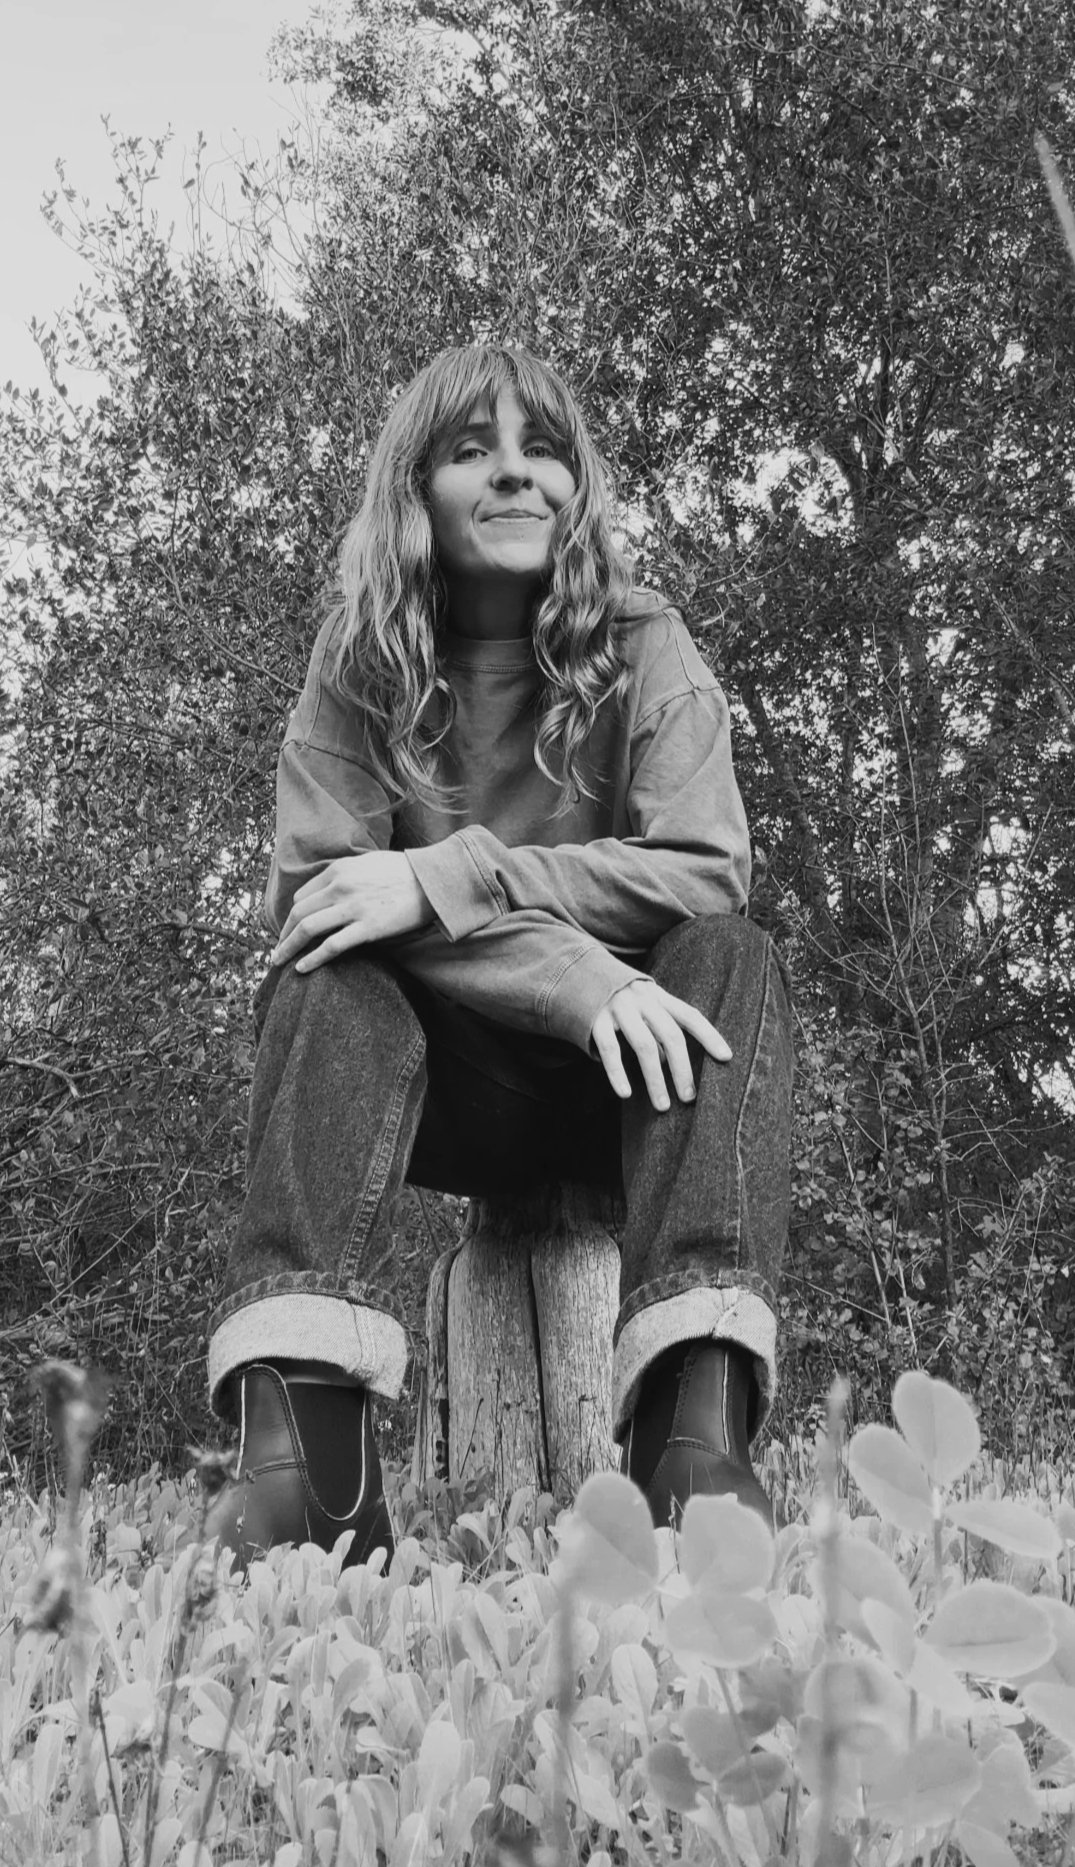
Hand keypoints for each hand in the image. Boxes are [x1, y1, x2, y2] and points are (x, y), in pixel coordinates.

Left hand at [270, 853, 434, 971]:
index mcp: (338, 870)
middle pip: (299, 913)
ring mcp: (352, 908)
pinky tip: (302, 968)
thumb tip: (330, 890)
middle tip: (277, 950)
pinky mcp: (368, 928)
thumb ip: (345, 874)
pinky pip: (332, 946)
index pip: (302, 896)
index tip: (290, 930)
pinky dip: (312, 958)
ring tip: (279, 962)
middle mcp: (340, 887)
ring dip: (288, 947)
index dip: (293, 915)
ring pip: (307, 928)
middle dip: (283, 934)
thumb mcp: (367, 863)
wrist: (433, 880)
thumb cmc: (403, 871)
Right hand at [590, 979, 730, 1110]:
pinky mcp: (594, 1019)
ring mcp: (618, 1008)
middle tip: (689, 1098)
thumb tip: (669, 1064)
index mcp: (658, 996)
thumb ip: (658, 1029)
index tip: (726, 1058)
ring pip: (643, 1045)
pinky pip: (609, 1050)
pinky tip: (626, 1094)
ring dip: (655, 1079)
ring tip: (662, 1106)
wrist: (575, 973)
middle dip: (682, 1069)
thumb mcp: (643, 1006)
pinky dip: (618, 1073)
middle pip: (670, 1035)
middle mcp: (642, 1000)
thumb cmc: (619, 999)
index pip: (690, 1015)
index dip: (710, 1035)